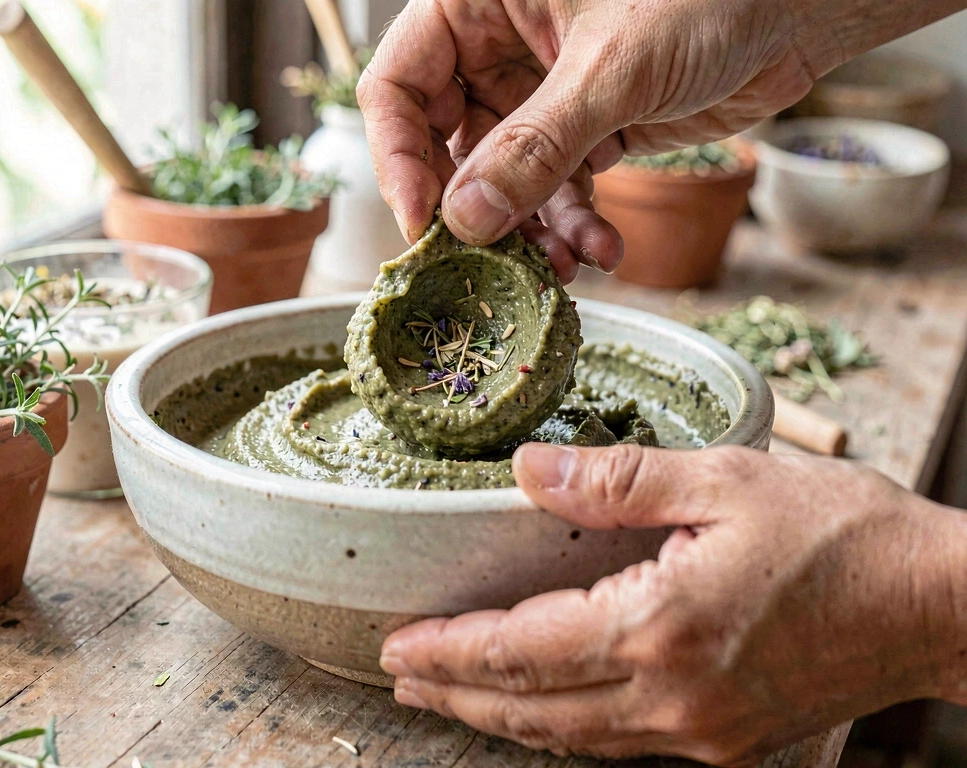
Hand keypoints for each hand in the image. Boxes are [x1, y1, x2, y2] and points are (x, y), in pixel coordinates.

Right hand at [358, 0, 964, 278]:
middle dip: (473, 209)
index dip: (398, 156)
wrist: (803, 7)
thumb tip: (467, 220)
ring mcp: (542, 91)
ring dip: (530, 231)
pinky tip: (602, 253)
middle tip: (485, 263)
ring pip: (505, 179)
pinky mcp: (588, 128)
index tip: (422, 222)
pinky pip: (558, 190)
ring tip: (558, 270)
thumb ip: (535, 147)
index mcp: (478, 2)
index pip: (398, 83)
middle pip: (445, 142)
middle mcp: (500, 46)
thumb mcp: (613, 69)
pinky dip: (576, 226)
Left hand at [379, 443, 966, 764]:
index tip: (397, 646)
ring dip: (500, 718)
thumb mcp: (727, 478)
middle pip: (531, 709)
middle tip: (399, 678)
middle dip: (455, 696)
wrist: (940, 605)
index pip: (521, 651)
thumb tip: (526, 470)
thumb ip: (618, 479)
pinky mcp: (726, 742)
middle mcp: (671, 697)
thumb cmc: (843, 533)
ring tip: (447, 698)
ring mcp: (699, 733)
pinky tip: (540, 706)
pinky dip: (562, 726)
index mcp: (660, 628)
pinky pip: (617, 742)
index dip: (450, 653)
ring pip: (569, 737)